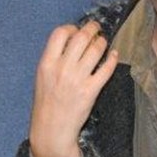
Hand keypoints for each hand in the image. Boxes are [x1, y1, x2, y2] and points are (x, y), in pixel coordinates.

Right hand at [28, 21, 118, 156]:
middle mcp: (62, 68)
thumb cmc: (46, 102)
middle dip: (92, 28)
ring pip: (95, 50)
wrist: (51, 129)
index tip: (76, 30)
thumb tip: (72, 41)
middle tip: (96, 28)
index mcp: (46, 63)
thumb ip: (54, 59)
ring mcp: (77, 79)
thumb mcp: (42, 77)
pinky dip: (112, 59)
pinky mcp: (91, 90)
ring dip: (102, 42)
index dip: (71, 27)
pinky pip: (106, 69)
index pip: (60, 33)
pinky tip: (113, 55)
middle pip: (81, 37)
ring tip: (103, 42)